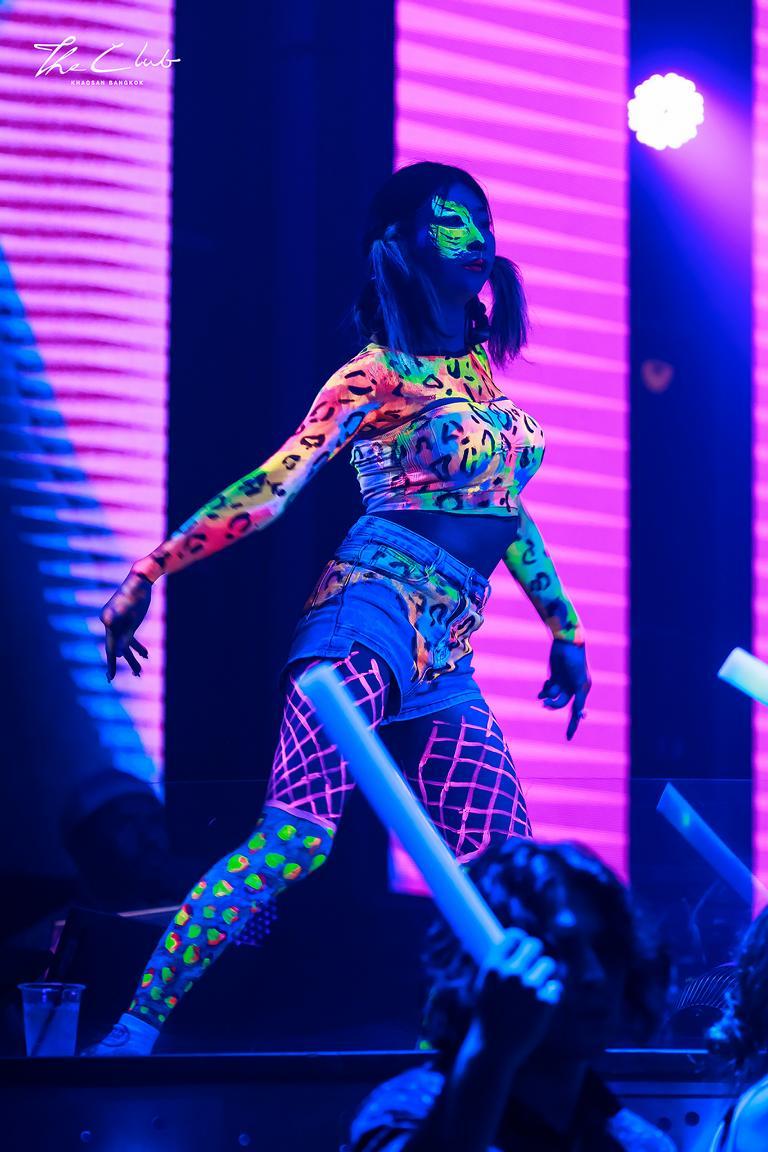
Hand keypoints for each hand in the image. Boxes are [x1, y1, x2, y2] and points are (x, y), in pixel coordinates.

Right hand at [99, 569, 151, 681]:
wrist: (141, 578)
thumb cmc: (138, 597)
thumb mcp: (135, 620)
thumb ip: (126, 638)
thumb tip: (120, 656)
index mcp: (108, 620)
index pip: (110, 646)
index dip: (111, 664)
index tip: (110, 678)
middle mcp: (108, 621)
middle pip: (116, 645)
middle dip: (127, 662)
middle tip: (131, 676)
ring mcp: (115, 620)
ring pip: (123, 642)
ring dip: (132, 655)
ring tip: (139, 671)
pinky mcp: (123, 619)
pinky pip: (128, 635)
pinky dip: (136, 645)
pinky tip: (145, 655)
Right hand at [472, 928, 561, 1063]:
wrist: (492, 1050)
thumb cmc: (487, 1017)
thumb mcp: (484, 986)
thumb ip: (499, 965)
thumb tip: (515, 942)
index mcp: (493, 966)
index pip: (515, 935)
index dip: (521, 939)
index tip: (523, 947)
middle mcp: (512, 973)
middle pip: (535, 945)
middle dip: (536, 954)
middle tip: (533, 967)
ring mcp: (529, 987)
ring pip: (549, 964)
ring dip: (545, 974)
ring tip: (537, 989)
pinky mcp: (545, 1003)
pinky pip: (556, 987)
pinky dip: (552, 994)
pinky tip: (542, 1003)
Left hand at [538, 638, 591, 740]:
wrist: (566, 644)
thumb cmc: (575, 663)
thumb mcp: (579, 683)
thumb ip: (579, 700)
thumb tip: (580, 715)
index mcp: (582, 690)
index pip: (577, 712)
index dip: (572, 725)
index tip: (568, 738)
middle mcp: (573, 688)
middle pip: (561, 704)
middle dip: (554, 704)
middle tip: (546, 704)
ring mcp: (563, 682)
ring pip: (553, 696)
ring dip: (548, 695)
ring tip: (547, 687)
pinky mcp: (555, 676)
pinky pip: (548, 689)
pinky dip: (544, 690)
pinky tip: (542, 689)